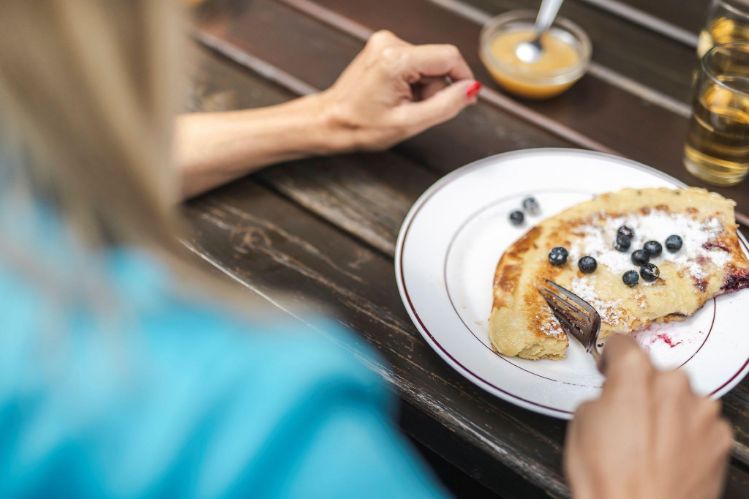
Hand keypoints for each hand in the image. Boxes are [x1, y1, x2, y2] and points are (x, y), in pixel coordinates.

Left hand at [319, 30, 479, 151]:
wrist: (330, 122)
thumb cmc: (359, 126)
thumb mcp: (409, 123)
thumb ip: (446, 105)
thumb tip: (471, 90)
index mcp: (396, 59)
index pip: (449, 57)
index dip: (462, 78)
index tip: (466, 97)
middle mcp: (389, 43)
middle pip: (437, 62)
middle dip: (435, 89)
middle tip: (416, 111)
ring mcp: (384, 43)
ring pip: (427, 64)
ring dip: (423, 88)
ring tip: (402, 105)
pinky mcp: (383, 48)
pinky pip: (414, 64)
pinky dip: (412, 83)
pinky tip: (396, 97)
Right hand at [564, 335, 732, 498]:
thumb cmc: (608, 476)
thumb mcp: (580, 422)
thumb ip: (602, 397)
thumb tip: (611, 398)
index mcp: (636, 373)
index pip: (623, 344)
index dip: (611, 356)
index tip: (610, 366)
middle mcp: (674, 385)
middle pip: (656, 374)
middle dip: (642, 390)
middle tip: (626, 417)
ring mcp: (702, 412)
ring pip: (681, 399)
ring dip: (667, 411)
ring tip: (647, 442)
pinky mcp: (720, 438)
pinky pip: (701, 425)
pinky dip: (687, 434)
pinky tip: (666, 454)